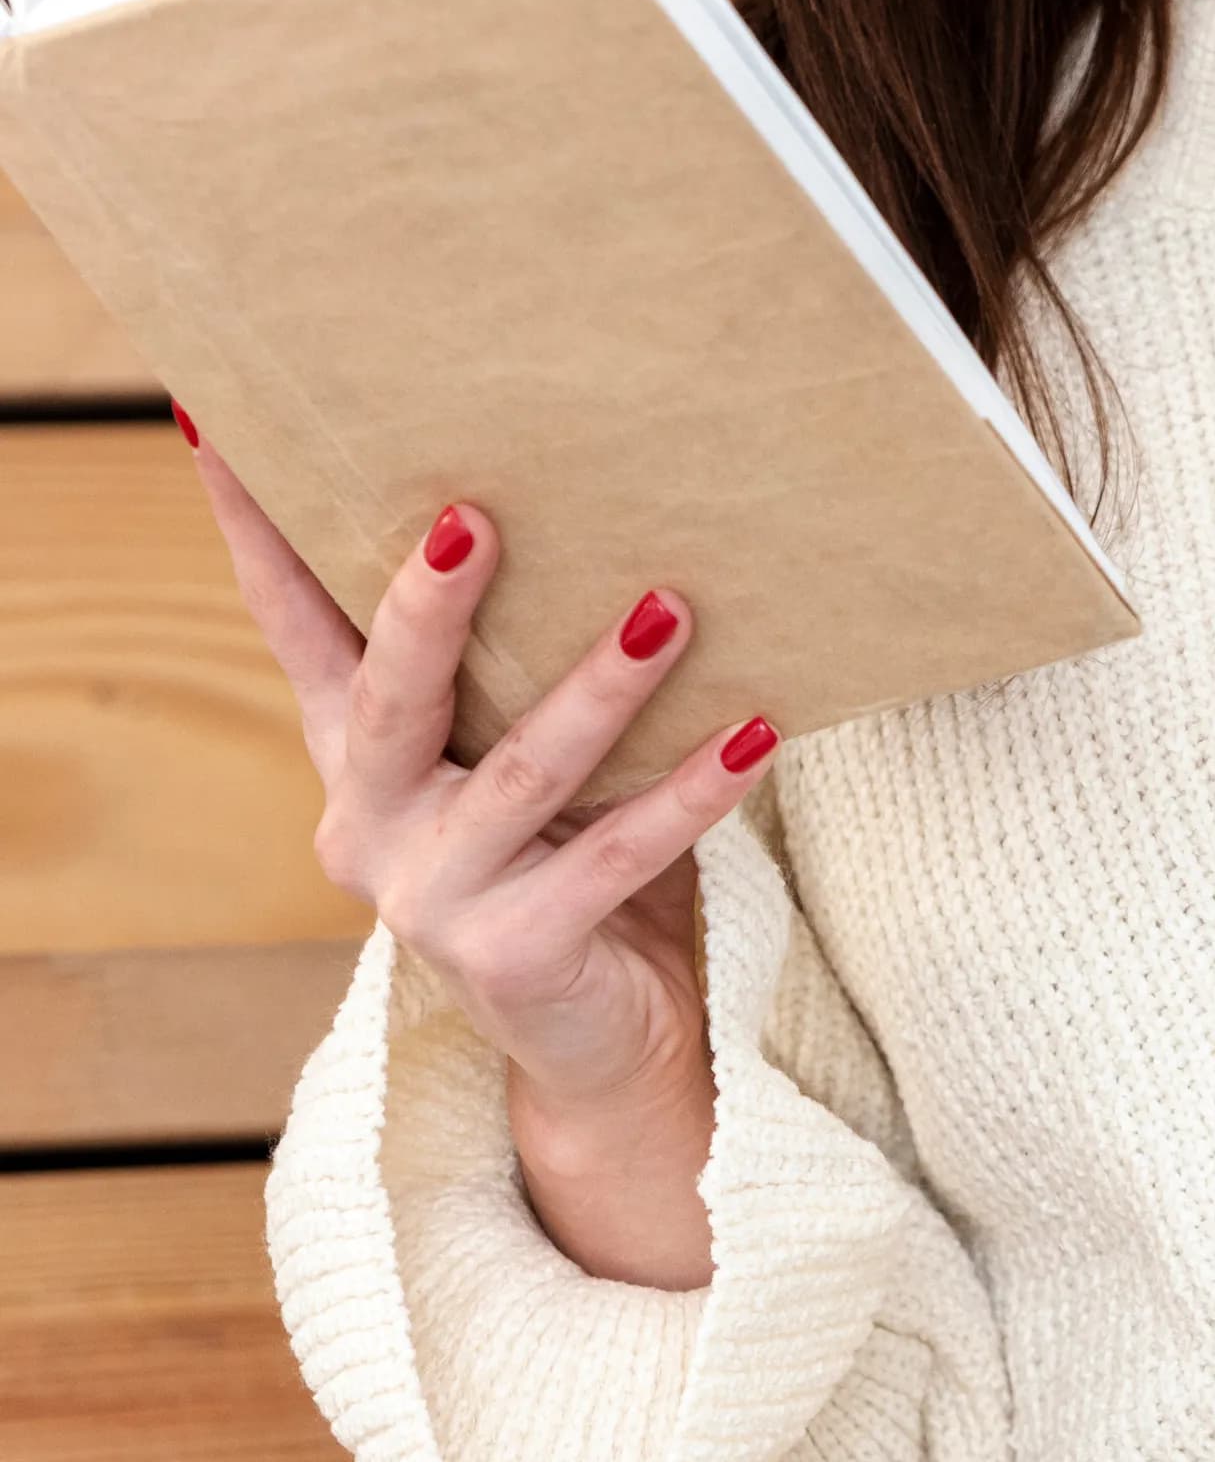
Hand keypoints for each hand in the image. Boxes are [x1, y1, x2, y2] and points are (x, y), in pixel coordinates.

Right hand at [186, 426, 779, 1284]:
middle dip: (429, 604)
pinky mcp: (517, 954)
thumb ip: (514, 663)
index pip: (293, 626)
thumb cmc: (567, 857)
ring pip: (521, 773)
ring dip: (599, 688)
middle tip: (477, 514)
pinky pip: (618, 856)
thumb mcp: (519, 748)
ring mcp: (434, 898)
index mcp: (358, 757)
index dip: (251, 529)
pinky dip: (691, 791)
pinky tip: (755, 731)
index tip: (213, 418)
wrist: (601, 1043)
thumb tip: (579, 495)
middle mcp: (372, 823)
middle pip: (391, 695)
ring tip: (668, 608)